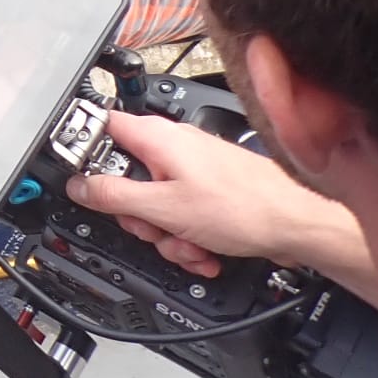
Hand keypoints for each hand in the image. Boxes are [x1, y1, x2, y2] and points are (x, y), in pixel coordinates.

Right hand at [67, 110, 349, 278]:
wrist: (300, 224)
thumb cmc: (246, 206)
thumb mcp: (164, 208)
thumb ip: (113, 195)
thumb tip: (78, 186)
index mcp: (155, 137)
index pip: (100, 128)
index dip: (85, 155)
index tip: (85, 183)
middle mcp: (172, 146)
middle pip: (126, 178)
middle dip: (137, 214)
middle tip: (151, 227)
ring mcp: (192, 168)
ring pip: (154, 203)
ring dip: (166, 233)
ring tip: (188, 244)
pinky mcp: (209, 190)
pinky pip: (180, 212)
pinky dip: (187, 235)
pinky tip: (203, 249)